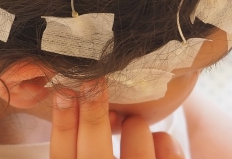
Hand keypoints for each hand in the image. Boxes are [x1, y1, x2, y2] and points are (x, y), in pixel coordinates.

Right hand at [50, 81, 184, 158]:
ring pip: (137, 146)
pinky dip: (165, 144)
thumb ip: (81, 154)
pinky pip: (169, 158)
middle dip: (93, 112)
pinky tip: (160, 141)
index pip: (62, 157)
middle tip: (94, 80)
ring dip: (135, 128)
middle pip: (93, 153)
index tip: (64, 91)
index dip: (62, 123)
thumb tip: (75, 110)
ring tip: (134, 126)